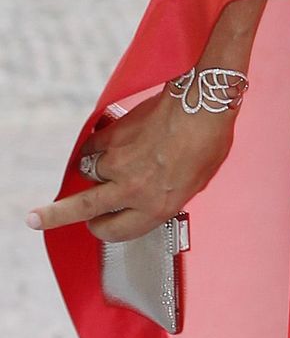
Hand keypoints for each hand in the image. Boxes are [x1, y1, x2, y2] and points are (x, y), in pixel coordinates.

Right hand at [27, 88, 234, 243]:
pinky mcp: (109, 138)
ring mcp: (117, 163)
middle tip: (34, 219)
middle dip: (55, 216)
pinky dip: (96, 148)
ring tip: (121, 158)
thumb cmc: (207, 143)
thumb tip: (151, 195)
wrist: (202, 105)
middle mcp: (132, 190)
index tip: (97, 226)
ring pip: (89, 174)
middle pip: (82, 209)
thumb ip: (166, 195)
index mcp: (157, 208)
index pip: (116, 231)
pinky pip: (90, 149)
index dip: (104, 229)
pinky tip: (112, 141)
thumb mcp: (195, 184)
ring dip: (96, 170)